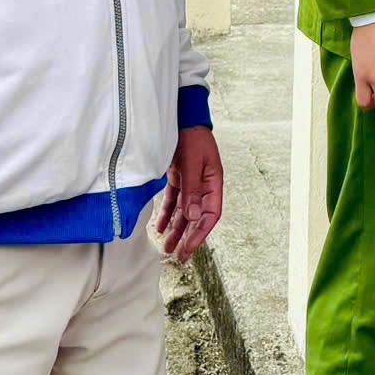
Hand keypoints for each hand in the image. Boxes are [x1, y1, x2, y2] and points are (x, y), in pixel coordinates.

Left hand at [156, 125, 224, 260]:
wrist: (182, 117)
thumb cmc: (192, 137)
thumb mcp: (193, 163)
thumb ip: (192, 189)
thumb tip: (194, 216)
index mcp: (213, 183)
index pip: (210, 215)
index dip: (201, 233)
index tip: (189, 248)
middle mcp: (204, 186)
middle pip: (197, 218)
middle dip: (188, 237)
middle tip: (178, 256)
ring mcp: (191, 183)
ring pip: (185, 212)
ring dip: (176, 229)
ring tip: (167, 247)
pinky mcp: (179, 179)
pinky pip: (174, 201)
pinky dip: (168, 214)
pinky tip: (161, 227)